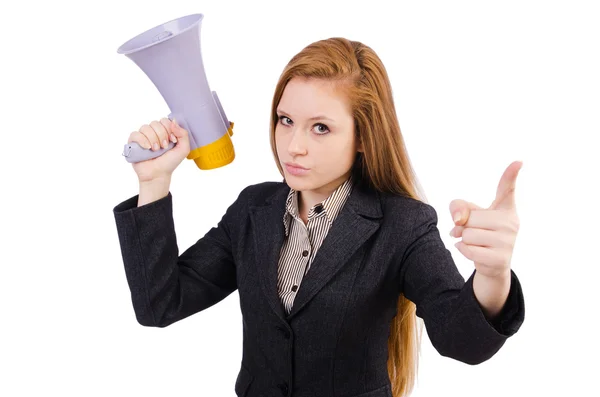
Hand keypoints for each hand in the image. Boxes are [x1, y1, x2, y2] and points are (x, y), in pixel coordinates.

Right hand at [127, 118, 190, 182]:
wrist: (158, 174)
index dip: (169, 129)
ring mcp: (143, 137)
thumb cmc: (170, 162)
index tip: (173, 140)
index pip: (165, 120)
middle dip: (162, 135)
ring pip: (145, 127)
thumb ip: (183, 134)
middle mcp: (153, 132)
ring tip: (155, 150)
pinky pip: (135, 134)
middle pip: (155, 123)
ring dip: (153, 139)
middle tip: (164, 147)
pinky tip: (147, 148)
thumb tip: (174, 122)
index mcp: (164, 132)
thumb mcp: (183, 149)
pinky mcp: (133, 143)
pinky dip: (142, 140)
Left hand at [448, 161, 522, 278]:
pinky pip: (468, 249)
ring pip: (468, 234)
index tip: (518, 162)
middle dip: (463, 226)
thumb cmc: (480, 234)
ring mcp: (508, 240)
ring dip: (463, 240)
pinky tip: (472, 251)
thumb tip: (459, 220)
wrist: (491, 265)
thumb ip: (459, 207)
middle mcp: (511, 222)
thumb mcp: (469, 216)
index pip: (507, 189)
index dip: (511, 174)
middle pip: (470, 217)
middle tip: (470, 232)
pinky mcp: (501, 257)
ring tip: (474, 243)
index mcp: (505, 208)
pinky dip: (463, 250)